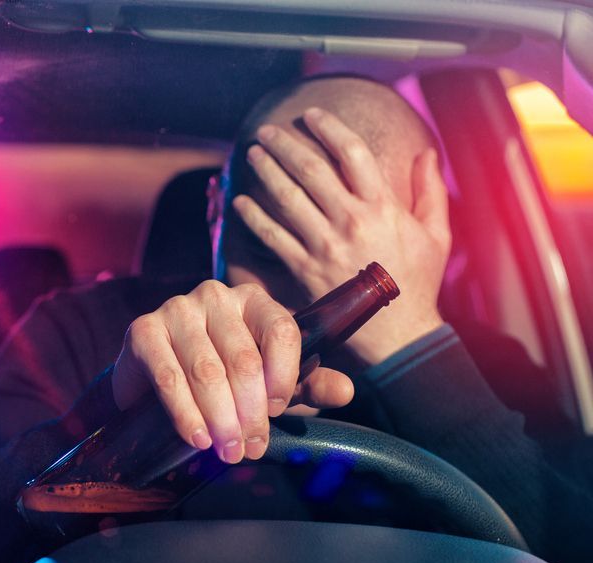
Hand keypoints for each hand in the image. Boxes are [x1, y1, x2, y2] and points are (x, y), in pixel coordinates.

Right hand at [112, 280, 353, 463]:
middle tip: (250, 449)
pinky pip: (168, 376)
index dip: (284, 375)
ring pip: (206, 371)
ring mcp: (177, 310)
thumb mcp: (270, 384)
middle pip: (243, 358)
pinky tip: (196, 437)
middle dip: (250, 413)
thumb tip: (346, 392)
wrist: (154, 383)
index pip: (280, 329)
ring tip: (227, 452)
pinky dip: (185, 413)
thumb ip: (309, 385)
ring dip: (220, 419)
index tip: (278, 411)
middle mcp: (216, 296)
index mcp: (254, 302)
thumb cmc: (222, 380)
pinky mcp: (143, 330)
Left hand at [232, 107, 450, 364]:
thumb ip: (429, 191)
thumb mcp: (436, 235)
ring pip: (288, 199)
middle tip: (267, 130)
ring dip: (266, 172)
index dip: (328, 128)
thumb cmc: (418, 282)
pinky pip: (273, 238)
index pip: (352, 153)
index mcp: (383, 208)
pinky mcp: (305, 270)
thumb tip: (427, 152)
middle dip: (286, 145)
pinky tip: (240, 202)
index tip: (311, 115)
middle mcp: (351, 222)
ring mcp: (325, 246)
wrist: (398, 334)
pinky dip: (254, 218)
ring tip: (252, 154)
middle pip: (311, 170)